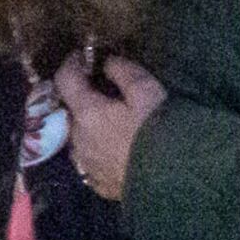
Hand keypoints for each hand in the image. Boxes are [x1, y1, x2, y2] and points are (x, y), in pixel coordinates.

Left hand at [61, 52, 166, 203]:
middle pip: (72, 111)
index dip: (71, 64)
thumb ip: (124, 72)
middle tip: (105, 90)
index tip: (82, 56)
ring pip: (79, 138)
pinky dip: (97, 149)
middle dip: (84, 98)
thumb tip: (107, 62)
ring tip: (112, 122)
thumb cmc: (159, 131)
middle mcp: (77, 140)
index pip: (65, 80)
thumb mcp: (147, 92)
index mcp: (86, 114)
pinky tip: (115, 148)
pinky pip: (91, 160)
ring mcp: (85, 164)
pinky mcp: (97, 183)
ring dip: (89, 126)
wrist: (174, 180)